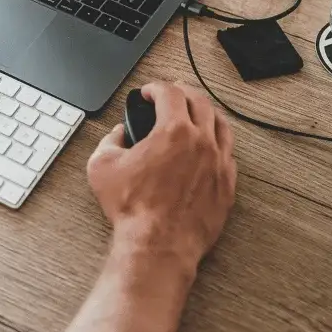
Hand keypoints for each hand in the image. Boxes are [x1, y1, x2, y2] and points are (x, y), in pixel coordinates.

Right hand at [87, 81, 235, 273]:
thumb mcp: (102, 166)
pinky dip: (217, 142)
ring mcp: (219, 164)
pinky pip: (228, 153)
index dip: (155, 87)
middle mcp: (201, 143)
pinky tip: (208, 146)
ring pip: (221, 125)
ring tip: (195, 114)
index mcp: (173, 132)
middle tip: (171, 94)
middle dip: (182, 93)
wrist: (159, 245)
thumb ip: (110, 140)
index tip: (148, 91)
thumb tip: (118, 135)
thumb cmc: (134, 210)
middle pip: (200, 102)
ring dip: (206, 113)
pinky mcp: (227, 185)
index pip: (169, 93)